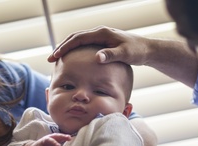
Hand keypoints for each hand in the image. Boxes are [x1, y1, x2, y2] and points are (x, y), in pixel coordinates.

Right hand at [16, 133, 70, 145]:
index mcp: (53, 138)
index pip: (60, 136)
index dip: (65, 136)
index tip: (71, 138)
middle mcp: (48, 138)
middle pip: (56, 136)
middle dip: (62, 136)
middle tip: (68, 138)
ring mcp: (42, 142)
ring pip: (48, 141)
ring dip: (54, 143)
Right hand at [48, 26, 197, 86]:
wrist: (147, 50)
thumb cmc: (137, 52)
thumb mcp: (125, 55)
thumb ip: (111, 55)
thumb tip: (97, 58)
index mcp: (102, 33)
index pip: (78, 38)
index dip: (65, 47)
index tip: (55, 57)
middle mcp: (100, 32)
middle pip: (75, 38)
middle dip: (61, 48)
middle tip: (50, 59)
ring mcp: (101, 37)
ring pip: (78, 41)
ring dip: (67, 49)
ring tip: (57, 59)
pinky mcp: (103, 42)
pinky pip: (84, 45)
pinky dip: (75, 51)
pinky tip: (72, 60)